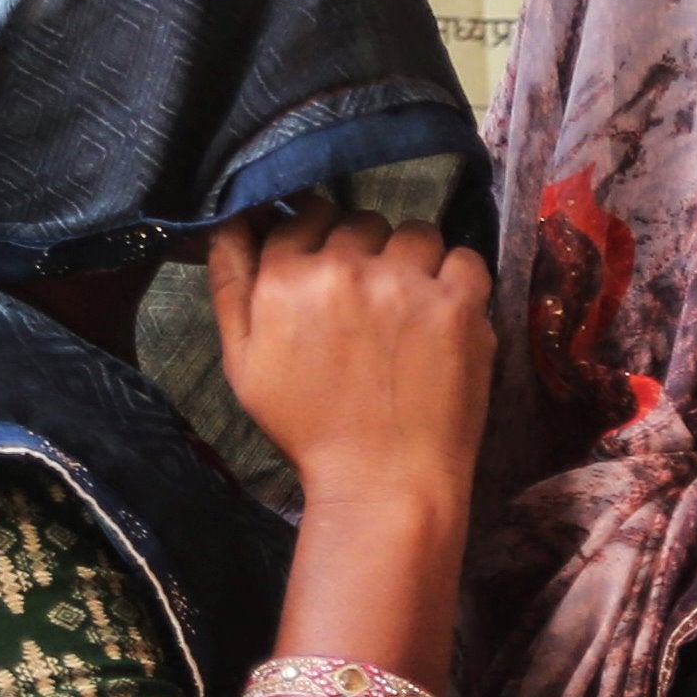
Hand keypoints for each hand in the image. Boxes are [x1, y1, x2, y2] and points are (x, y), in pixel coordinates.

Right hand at [211, 197, 494, 513]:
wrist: (383, 482)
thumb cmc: (309, 428)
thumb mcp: (243, 362)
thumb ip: (231, 283)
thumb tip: (234, 216)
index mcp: (285, 280)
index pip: (305, 214)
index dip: (319, 235)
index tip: (331, 265)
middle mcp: (344, 269)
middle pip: (360, 221)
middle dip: (364, 251)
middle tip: (369, 300)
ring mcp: (406, 283)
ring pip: (414, 232)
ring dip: (412, 260)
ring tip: (409, 306)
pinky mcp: (459, 304)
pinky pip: (464, 257)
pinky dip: (458, 279)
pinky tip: (444, 314)